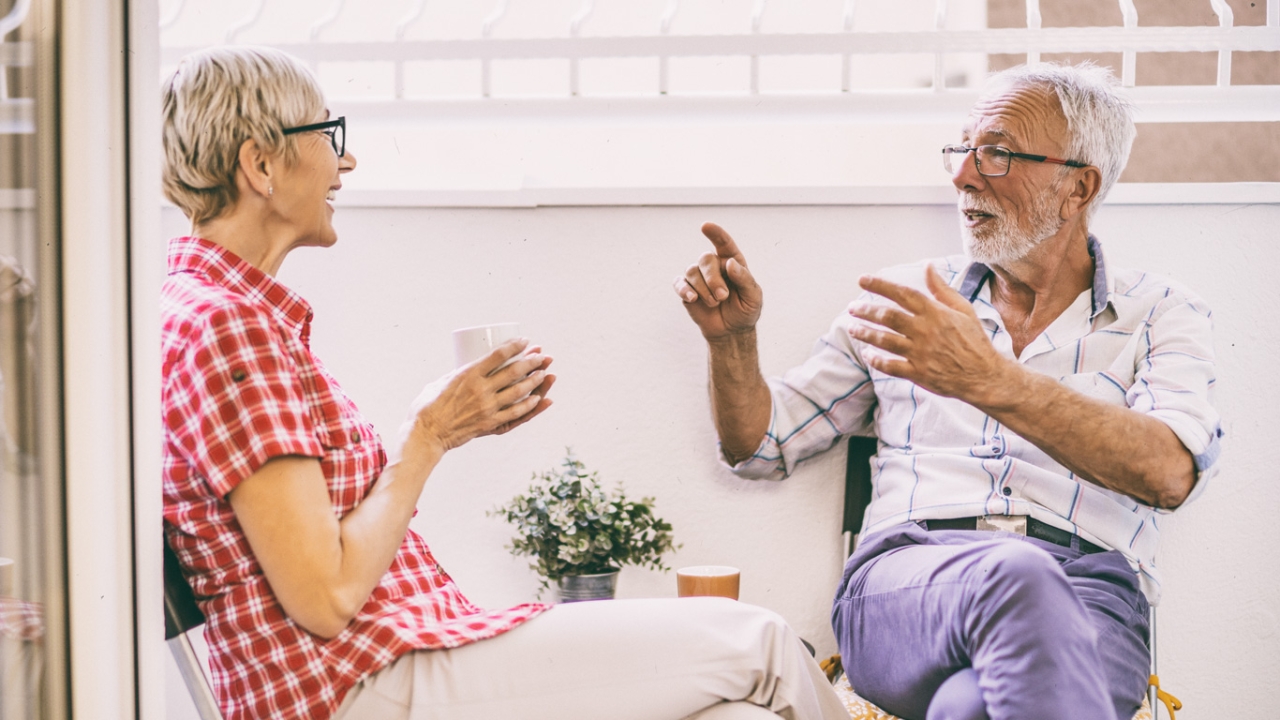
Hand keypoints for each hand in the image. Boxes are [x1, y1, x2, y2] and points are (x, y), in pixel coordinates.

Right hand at [387, 340, 555, 464]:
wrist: (426, 434)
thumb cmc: (428, 406)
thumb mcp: (442, 381)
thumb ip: (459, 374)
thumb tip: (471, 367)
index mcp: (468, 374)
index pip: (499, 355)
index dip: (516, 346)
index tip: (525, 341)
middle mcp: (481, 390)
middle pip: (514, 372)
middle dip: (532, 361)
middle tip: (542, 356)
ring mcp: (487, 408)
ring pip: (520, 392)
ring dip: (536, 382)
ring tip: (545, 374)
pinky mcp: (490, 423)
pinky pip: (516, 414)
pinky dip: (531, 406)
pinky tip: (539, 399)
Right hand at [673, 222, 762, 340]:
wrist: (732, 331)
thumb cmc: (745, 310)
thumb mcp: (753, 296)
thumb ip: (744, 278)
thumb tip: (728, 262)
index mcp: (732, 262)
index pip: (724, 244)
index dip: (716, 234)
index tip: (705, 226)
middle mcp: (714, 266)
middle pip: (705, 259)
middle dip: (713, 278)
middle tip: (722, 296)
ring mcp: (699, 278)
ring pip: (692, 271)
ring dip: (703, 289)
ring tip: (714, 303)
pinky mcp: (687, 290)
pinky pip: (679, 283)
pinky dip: (684, 289)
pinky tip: (692, 298)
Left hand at [847, 265, 1015, 404]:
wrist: (984, 375)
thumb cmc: (974, 340)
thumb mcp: (964, 309)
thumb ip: (942, 289)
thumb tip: (929, 267)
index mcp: (936, 313)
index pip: (903, 294)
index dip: (881, 285)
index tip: (862, 279)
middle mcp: (925, 331)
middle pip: (888, 317)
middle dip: (866, 311)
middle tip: (852, 308)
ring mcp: (920, 353)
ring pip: (885, 340)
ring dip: (865, 333)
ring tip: (852, 328)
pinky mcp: (918, 373)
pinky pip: (891, 366)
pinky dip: (876, 360)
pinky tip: (867, 354)